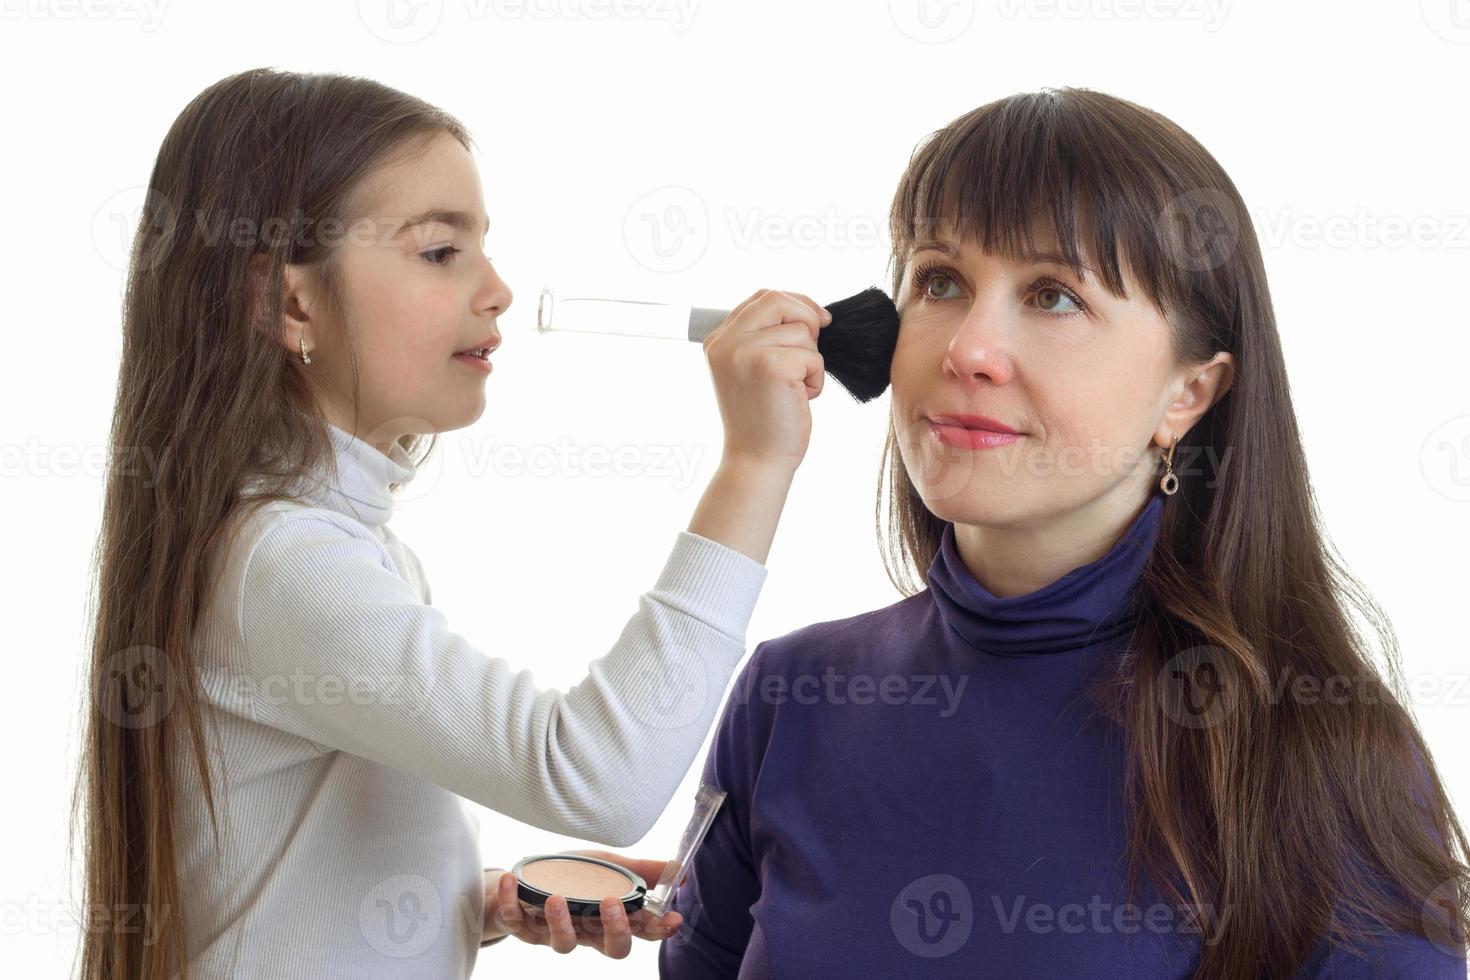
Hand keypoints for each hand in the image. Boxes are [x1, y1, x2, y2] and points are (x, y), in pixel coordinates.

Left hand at [485, 850, 684, 957]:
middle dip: (615, 931)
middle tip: (612, 903)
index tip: (672, 919)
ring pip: (564, 944)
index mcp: (610, 919)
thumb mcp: (609, 866)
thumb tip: (680, 871)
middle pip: (610, 949)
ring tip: (556, 898)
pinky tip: (512, 880)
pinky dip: (511, 901)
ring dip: (561, 923)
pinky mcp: (522, 927)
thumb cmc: (571, 876)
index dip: (658, 928)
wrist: (522, 881)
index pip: (641, 930)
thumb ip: (642, 871)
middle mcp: (587, 932)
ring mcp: (553, 933)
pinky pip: (516, 922)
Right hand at [702, 288, 830, 472]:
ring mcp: (745, 353)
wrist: (756, 460)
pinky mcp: (771, 367)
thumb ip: (765, 337)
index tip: (817, 321)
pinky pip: (813, 357)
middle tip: (811, 352)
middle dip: (807, 318)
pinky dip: (816, 379)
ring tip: (795, 389)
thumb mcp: (752, 369)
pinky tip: (799, 399)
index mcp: (718, 340)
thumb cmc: (762, 418)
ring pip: (801, 332)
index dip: (795, 303)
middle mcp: (725, 342)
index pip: (762, 297)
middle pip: (778, 300)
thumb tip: (810, 312)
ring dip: (811, 361)